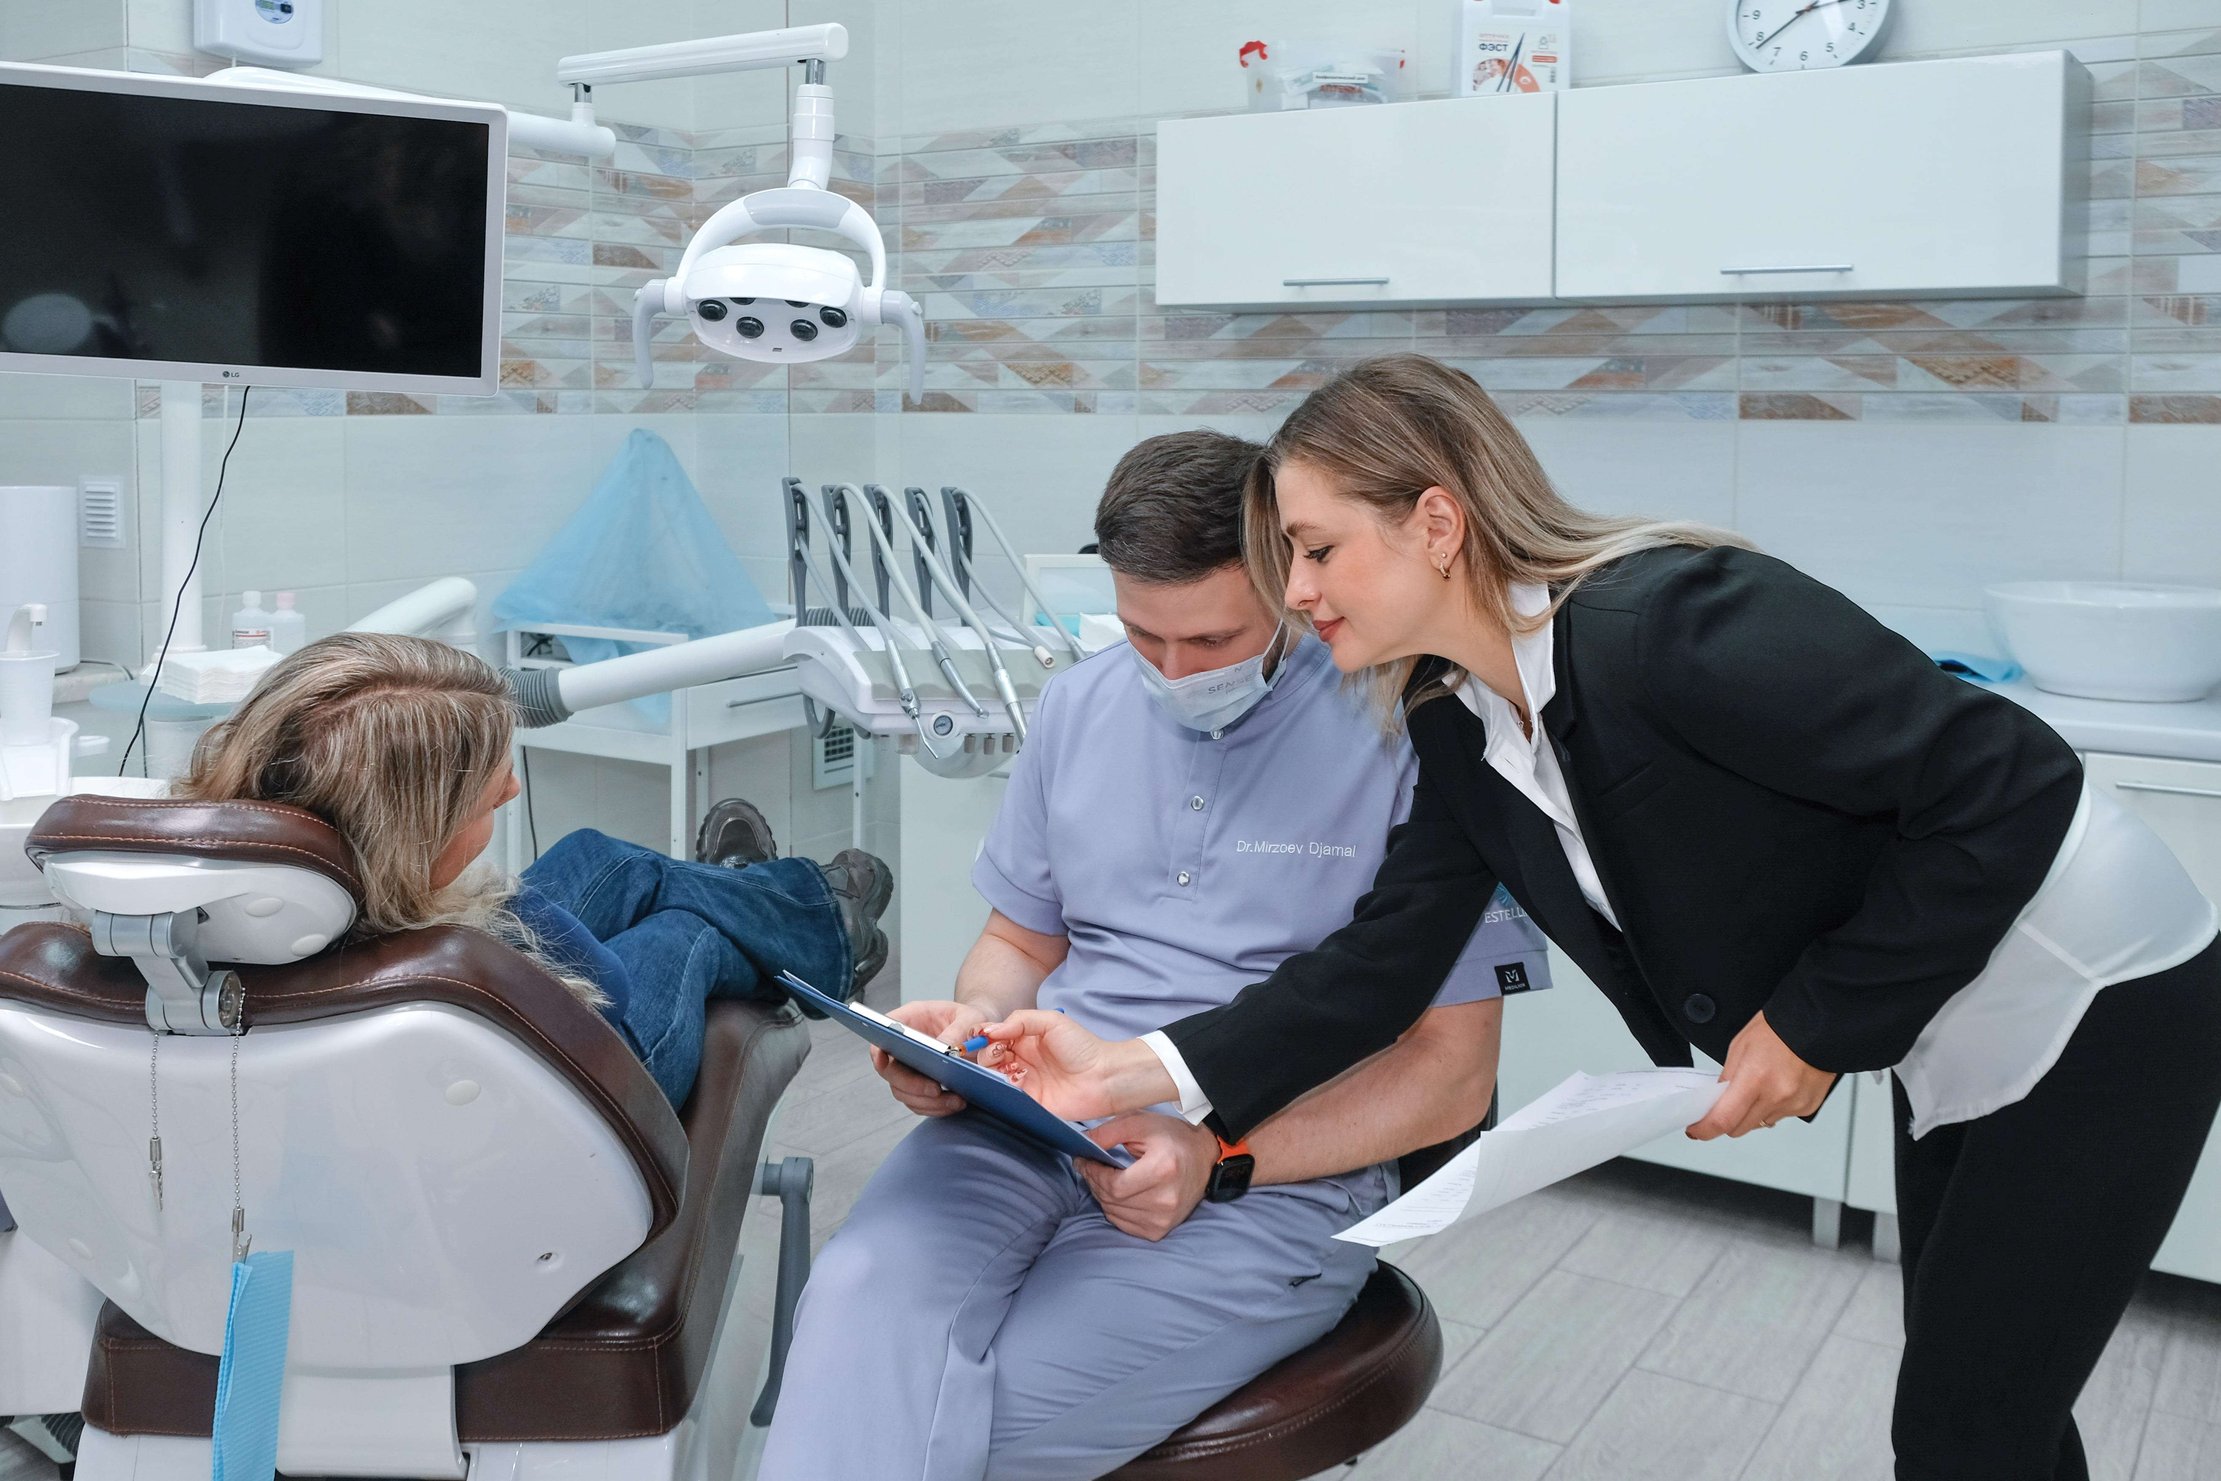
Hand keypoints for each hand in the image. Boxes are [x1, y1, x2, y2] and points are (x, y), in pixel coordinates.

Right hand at [870, 1000, 988, 1117]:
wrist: (978, 1035)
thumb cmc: (969, 1019)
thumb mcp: (970, 1018)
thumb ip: (957, 1031)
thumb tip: (945, 1050)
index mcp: (908, 1020)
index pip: (882, 1035)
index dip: (877, 1050)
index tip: (883, 1061)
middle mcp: (903, 1046)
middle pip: (890, 1071)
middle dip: (911, 1085)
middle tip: (936, 1090)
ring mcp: (908, 1068)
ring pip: (904, 1092)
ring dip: (927, 1101)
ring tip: (955, 1100)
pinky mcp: (919, 1086)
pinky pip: (919, 1103)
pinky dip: (935, 1108)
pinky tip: (955, 1103)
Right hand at [975, 1010, 1175, 1120]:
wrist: (1104, 1078)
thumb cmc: (1083, 1047)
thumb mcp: (1051, 1022)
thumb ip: (1020, 1020)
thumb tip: (989, 1029)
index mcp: (1024, 1039)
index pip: (994, 1037)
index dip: (985, 1037)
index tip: (980, 1038)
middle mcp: (1021, 1060)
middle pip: (989, 1058)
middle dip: (986, 1055)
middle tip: (996, 1054)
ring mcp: (1023, 1082)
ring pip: (994, 1077)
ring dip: (992, 1072)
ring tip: (1007, 1068)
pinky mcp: (1027, 1103)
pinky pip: (1005, 1098)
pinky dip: (1000, 1090)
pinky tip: (1010, 1083)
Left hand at [1078, 1113, 1218, 1240]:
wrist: (1204, 1157)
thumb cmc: (1171, 1137)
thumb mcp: (1140, 1123)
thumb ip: (1108, 1132)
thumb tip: (1081, 1144)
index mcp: (1162, 1170)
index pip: (1113, 1185)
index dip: (1092, 1174)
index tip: (1083, 1160)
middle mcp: (1166, 1199)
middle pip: (1112, 1200)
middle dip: (1094, 1182)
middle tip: (1089, 1167)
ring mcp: (1164, 1218)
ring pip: (1114, 1213)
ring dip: (1102, 1196)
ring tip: (1103, 1179)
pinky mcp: (1161, 1230)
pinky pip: (1124, 1224)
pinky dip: (1114, 1210)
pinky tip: (1118, 1194)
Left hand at [1686, 1010, 1837, 1139]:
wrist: (1817, 1025)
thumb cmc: (1778, 1029)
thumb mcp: (1739, 1047)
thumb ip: (1727, 1078)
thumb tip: (1718, 1101)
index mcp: (1754, 1078)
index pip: (1723, 1119)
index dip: (1704, 1129)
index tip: (1696, 1129)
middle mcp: (1776, 1096)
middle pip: (1740, 1128)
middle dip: (1727, 1121)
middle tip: (1725, 1105)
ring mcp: (1793, 1105)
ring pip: (1760, 1124)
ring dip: (1752, 1113)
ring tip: (1760, 1086)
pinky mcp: (1807, 1107)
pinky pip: (1781, 1116)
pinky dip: (1773, 1107)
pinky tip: (1778, 1086)